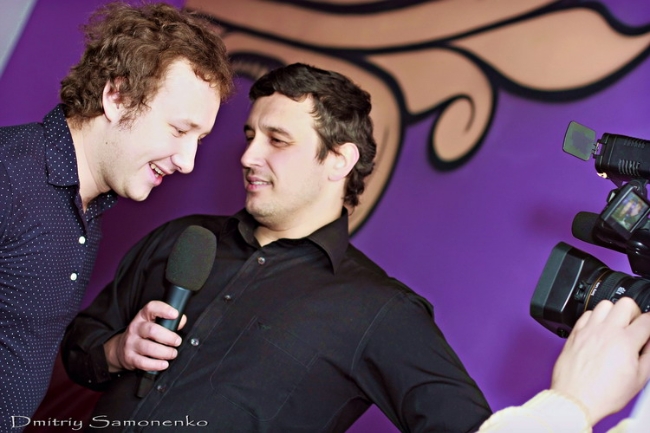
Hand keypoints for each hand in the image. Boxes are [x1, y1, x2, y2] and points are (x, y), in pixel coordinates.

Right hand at [103, 300, 186, 372]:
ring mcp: (130, 343)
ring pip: (148, 348)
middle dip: (169, 337)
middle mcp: (135, 328)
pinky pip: (143, 362)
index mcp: (142, 317)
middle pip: (152, 330)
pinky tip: (164, 364)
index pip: (151, 308)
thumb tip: (181, 321)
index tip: (175, 314)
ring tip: (173, 353)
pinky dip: (156, 365)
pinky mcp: (129, 357)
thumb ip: (169, 321)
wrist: (121, 348)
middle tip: (177, 342)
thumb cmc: (144, 335)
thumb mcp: (154, 323)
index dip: (164, 309)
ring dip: (165, 352)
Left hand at [551, 297, 649, 424]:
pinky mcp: (574, 334)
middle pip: (626, 303)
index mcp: (625, 342)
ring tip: (616, 326)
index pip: (647, 320)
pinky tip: (598, 329)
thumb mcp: (639, 379)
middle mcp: (606, 331)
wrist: (576, 398)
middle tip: (634, 325)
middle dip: (635, 312)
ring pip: (604, 304)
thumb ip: (648, 355)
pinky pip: (586, 314)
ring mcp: (588, 330)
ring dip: (613, 312)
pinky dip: (595, 318)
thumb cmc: (605, 393)